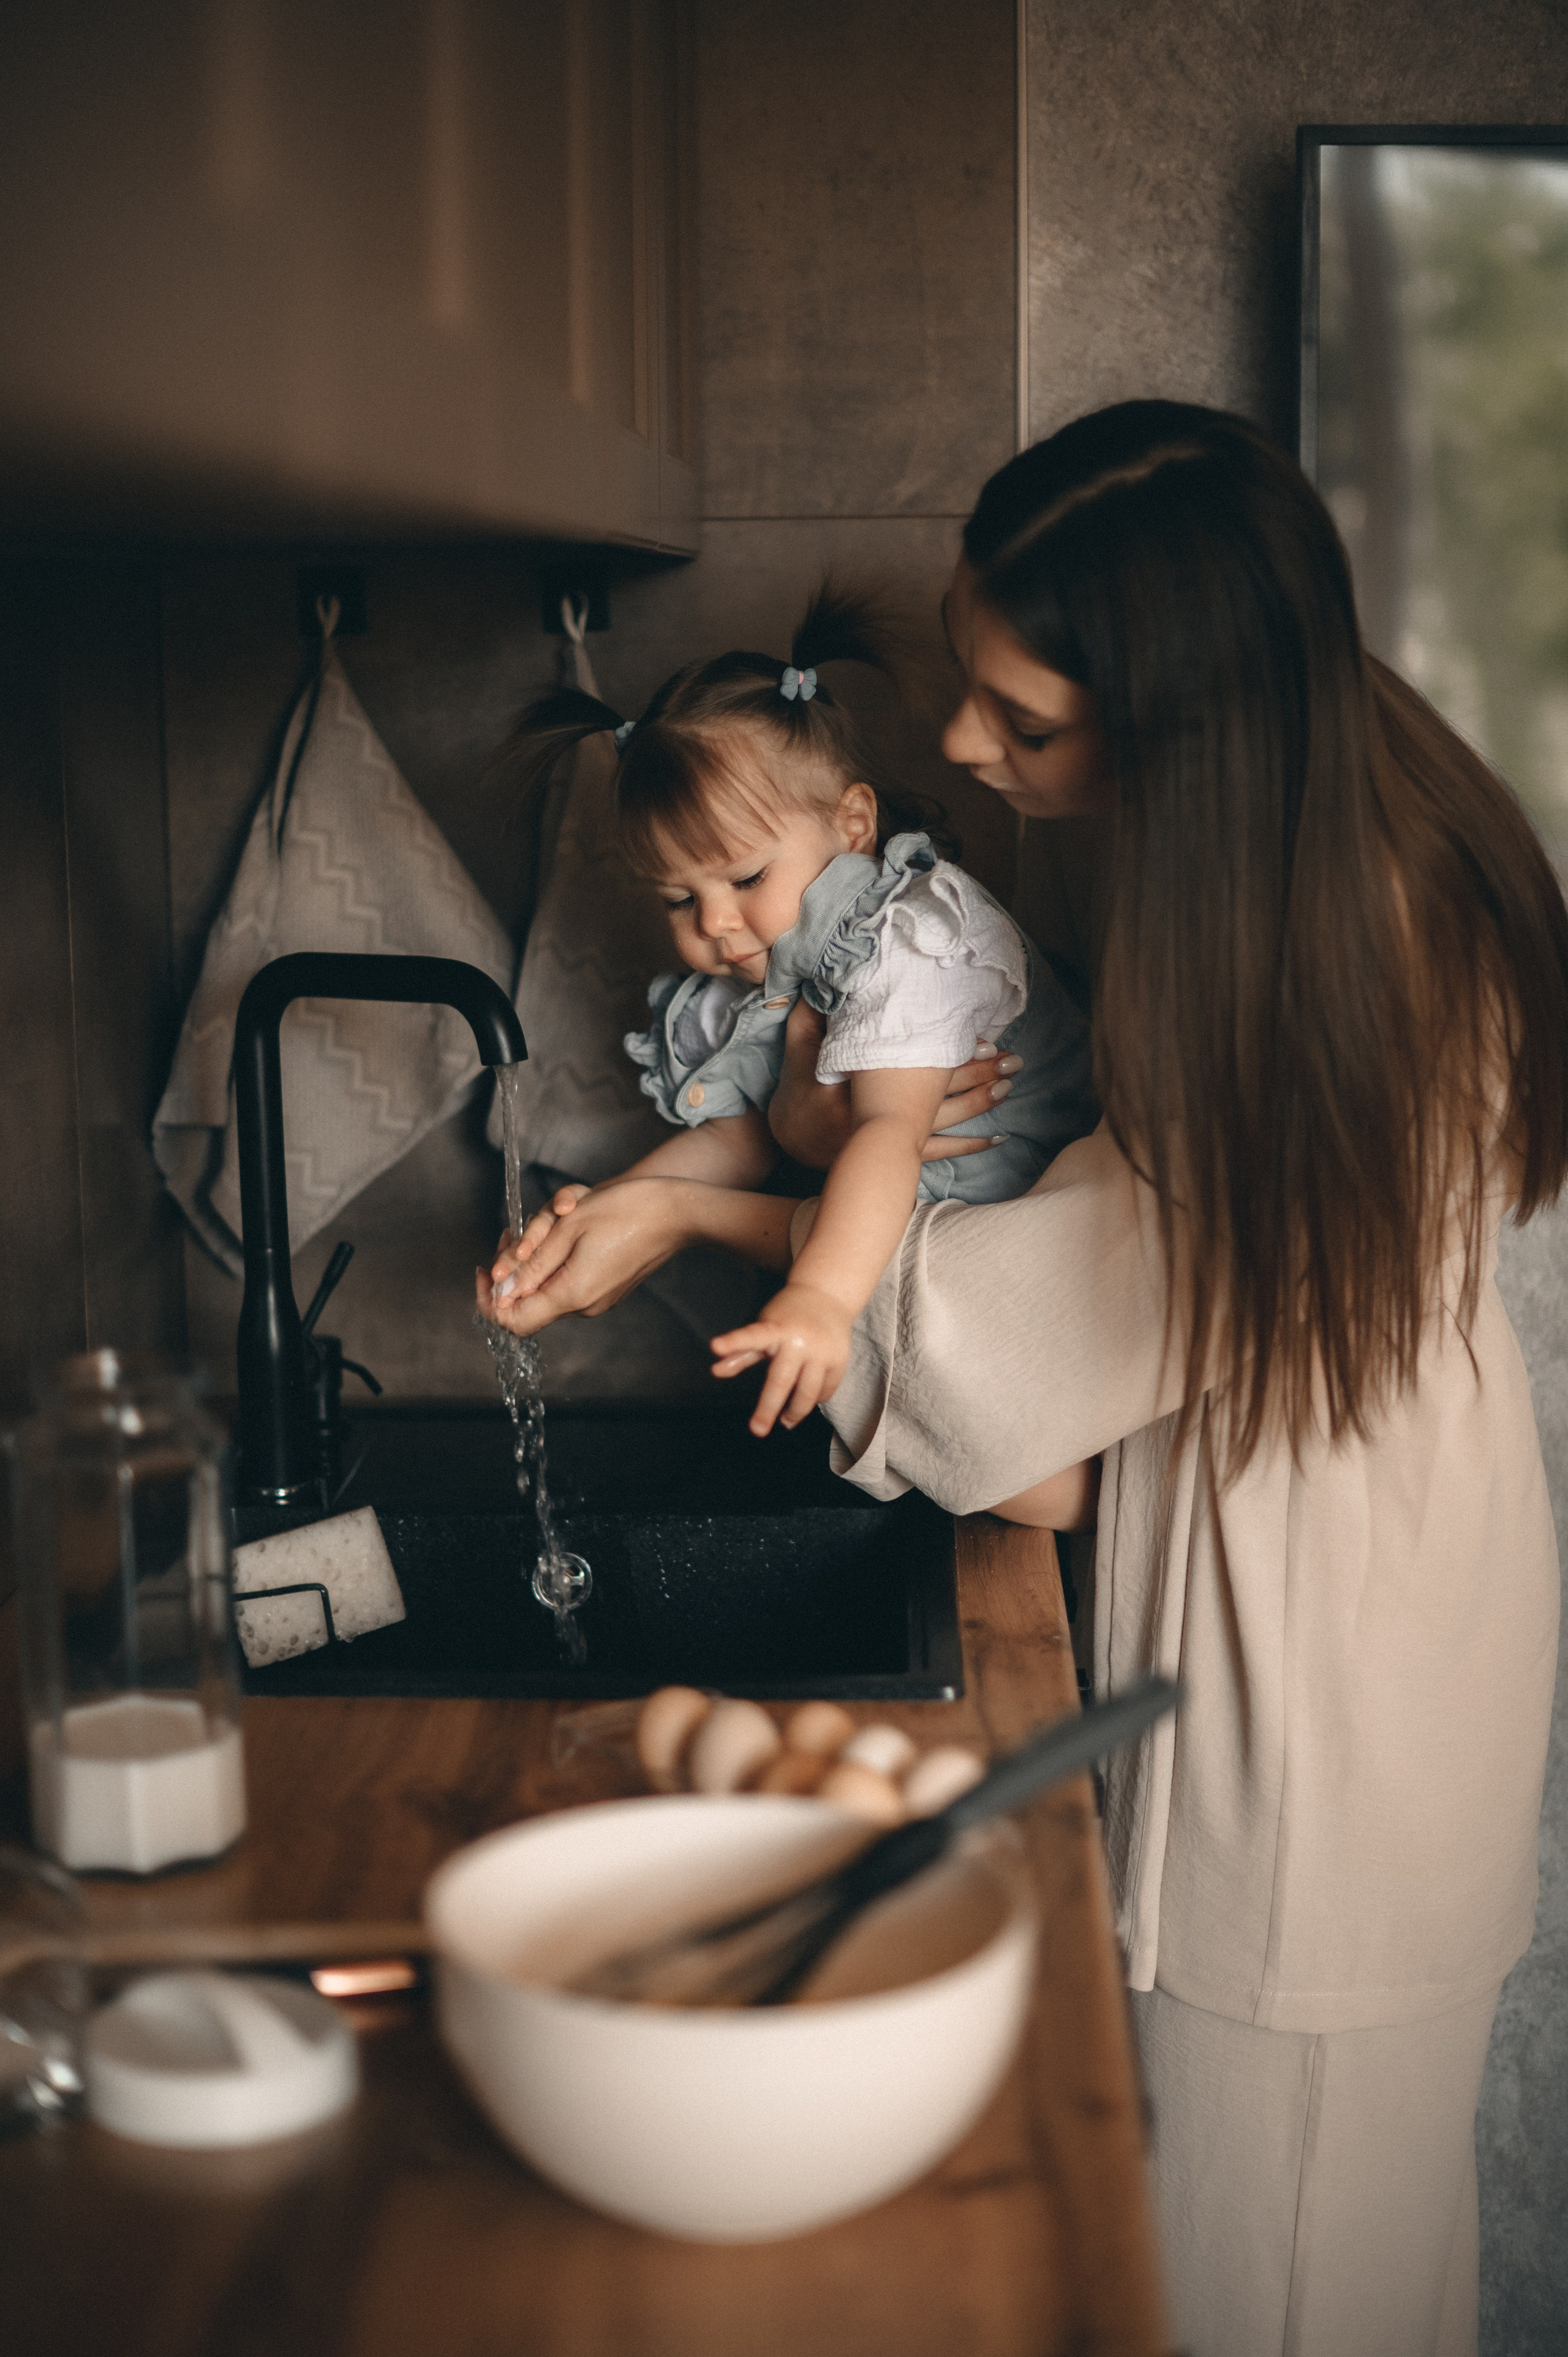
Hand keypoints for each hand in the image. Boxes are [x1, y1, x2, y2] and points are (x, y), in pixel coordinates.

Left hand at [474, 1179, 686, 1335]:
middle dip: (512, 1268)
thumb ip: (532, 1263)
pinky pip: (567, 1280)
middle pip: (527, 1301)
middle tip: (509, 1234)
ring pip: (546, 1287)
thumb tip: (503, 1287)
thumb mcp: (569, 1227)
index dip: (490, 1301)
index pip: (513, 1321)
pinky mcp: (606, 1288)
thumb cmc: (626, 1211)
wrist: (676, 1212)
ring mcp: (598, 1299)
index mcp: (573, 1293)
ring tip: (543, 1223)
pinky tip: (563, 1231)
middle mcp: (585, 1305)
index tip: (486, 1271)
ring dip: (536, 1258)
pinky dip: (556, 1259)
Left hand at [710, 1281, 854, 1436]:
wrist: (828, 1295)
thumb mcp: (764, 1327)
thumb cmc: (787, 1315)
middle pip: (782, 1381)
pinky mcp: (840, 1360)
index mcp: (776, 1329)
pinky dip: (815, 1400)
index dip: (734, 1342)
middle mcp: (799, 1341)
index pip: (753, 1336)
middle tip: (757, 1430)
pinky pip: (826, 1391)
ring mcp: (822, 1352)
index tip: (714, 1345)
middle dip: (768, 1409)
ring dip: (795, 1413)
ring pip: (808, 1394)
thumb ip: (742, 1352)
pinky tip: (806, 1403)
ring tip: (785, 1422)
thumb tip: (715, 1371)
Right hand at [768, 1001, 1022, 1167]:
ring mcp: (886, 1142)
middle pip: (936, 1094)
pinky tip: (997, 1137)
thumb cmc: (797, 1090)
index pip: (908, 1068)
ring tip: (1008, 1084)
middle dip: (977, 1075)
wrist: (790, 1139)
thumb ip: (810, 1018)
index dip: (946, 1054)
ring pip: (943, 1122)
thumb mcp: (798, 1052)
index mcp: (854, 1089)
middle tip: (1011, 1059)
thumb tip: (825, 982)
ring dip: (979, 1103)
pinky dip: (969, 1146)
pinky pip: (939, 1153)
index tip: (978, 1040)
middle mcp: (874, 1119)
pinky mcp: (893, 1157)